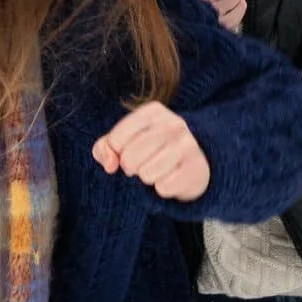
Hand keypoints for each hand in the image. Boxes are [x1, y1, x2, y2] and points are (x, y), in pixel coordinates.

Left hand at [93, 102, 209, 201]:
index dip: (116, 153)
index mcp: (153, 112)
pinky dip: (162, 189)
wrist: (195, 161)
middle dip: (130, 167)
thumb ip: (105, 148)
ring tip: (156, 171)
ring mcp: (187, 145)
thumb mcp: (126, 141)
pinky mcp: (195, 168)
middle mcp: (173, 124)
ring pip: (146, 174)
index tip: (127, 152)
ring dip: (147, 178)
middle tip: (141, 164)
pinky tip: (171, 178)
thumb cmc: (152, 149)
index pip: (116, 139)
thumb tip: (110, 165)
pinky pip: (163, 188)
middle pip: (130, 158)